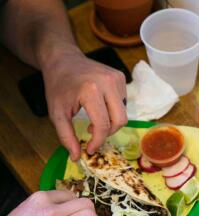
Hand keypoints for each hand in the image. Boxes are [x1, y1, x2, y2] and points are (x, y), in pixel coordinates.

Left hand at [42, 46, 126, 160]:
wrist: (62, 58)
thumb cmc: (58, 86)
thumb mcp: (56, 113)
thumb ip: (66, 136)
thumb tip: (76, 157)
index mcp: (91, 90)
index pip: (103, 125)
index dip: (97, 141)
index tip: (90, 149)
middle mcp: (108, 82)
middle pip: (120, 120)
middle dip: (107, 133)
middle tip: (93, 134)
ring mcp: (116, 78)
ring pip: (123, 113)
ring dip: (111, 122)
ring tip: (95, 119)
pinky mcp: (120, 77)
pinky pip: (123, 103)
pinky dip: (113, 110)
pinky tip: (100, 107)